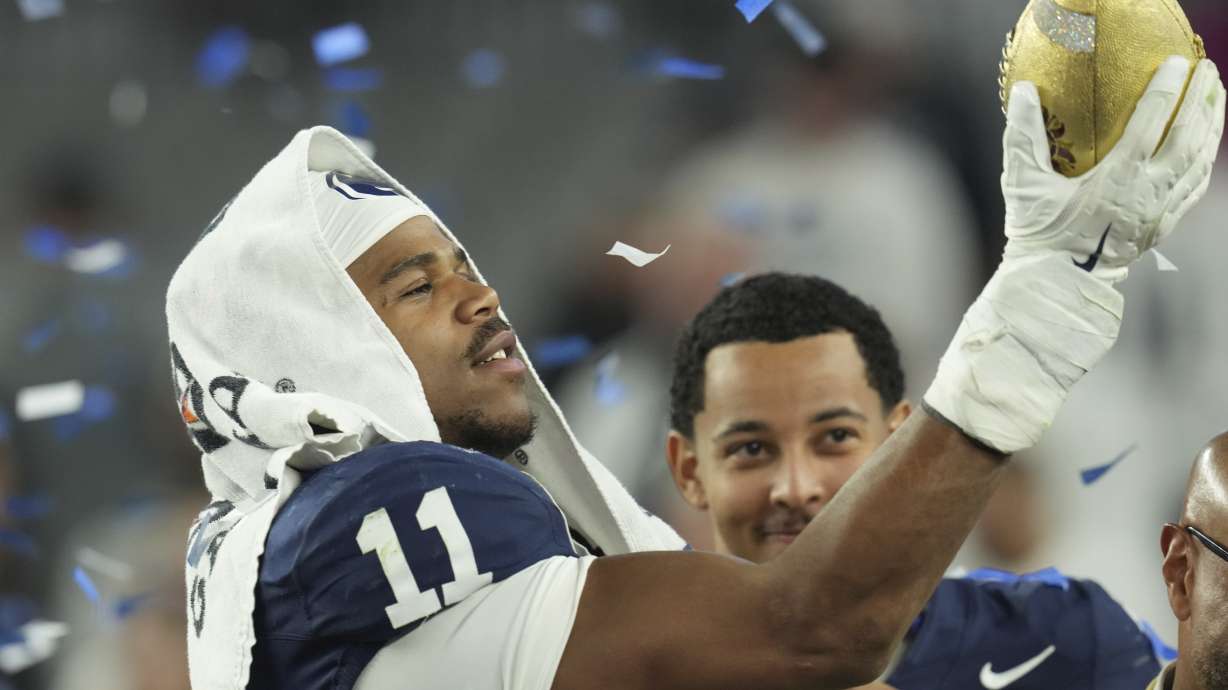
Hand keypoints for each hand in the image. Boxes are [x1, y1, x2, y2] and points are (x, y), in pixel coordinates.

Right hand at [1001, 56, 1224, 282]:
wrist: (1056, 285)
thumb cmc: (1039, 236)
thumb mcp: (1023, 185)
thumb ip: (1022, 136)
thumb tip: (1021, 92)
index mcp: (1118, 179)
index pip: (1151, 122)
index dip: (1167, 88)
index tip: (1179, 63)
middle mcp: (1147, 192)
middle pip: (1187, 137)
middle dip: (1201, 99)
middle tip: (1209, 70)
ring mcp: (1160, 211)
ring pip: (1198, 162)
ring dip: (1212, 126)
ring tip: (1217, 98)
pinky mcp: (1163, 226)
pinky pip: (1195, 188)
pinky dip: (1206, 162)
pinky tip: (1208, 146)